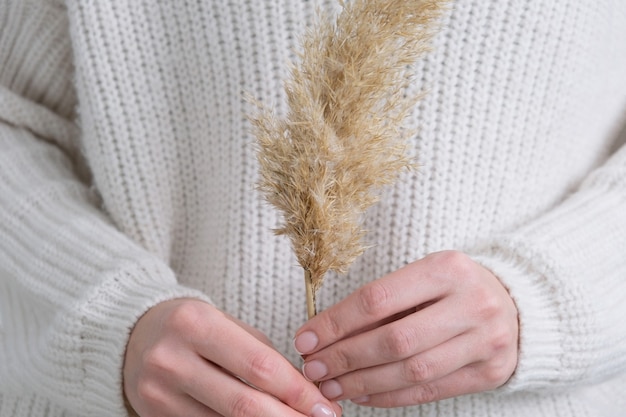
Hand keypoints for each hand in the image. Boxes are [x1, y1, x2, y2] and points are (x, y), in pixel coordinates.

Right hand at [124, 298, 340, 416]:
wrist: (133, 335)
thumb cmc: (191, 326)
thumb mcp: (225, 323)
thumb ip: (261, 353)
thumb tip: (305, 390)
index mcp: (195, 323)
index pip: (258, 366)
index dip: (297, 391)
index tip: (324, 405)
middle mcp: (172, 359)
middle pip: (244, 403)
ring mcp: (158, 392)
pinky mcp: (153, 415)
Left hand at [293, 251, 518, 407]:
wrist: (515, 303)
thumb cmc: (452, 287)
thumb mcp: (421, 279)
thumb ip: (380, 305)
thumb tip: (325, 336)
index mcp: (446, 268)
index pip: (378, 298)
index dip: (336, 323)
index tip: (306, 338)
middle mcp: (471, 303)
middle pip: (395, 340)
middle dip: (345, 357)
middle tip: (313, 368)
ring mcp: (485, 340)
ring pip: (412, 371)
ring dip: (363, 382)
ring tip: (333, 386)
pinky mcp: (490, 371)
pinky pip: (431, 391)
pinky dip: (391, 396)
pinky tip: (364, 395)